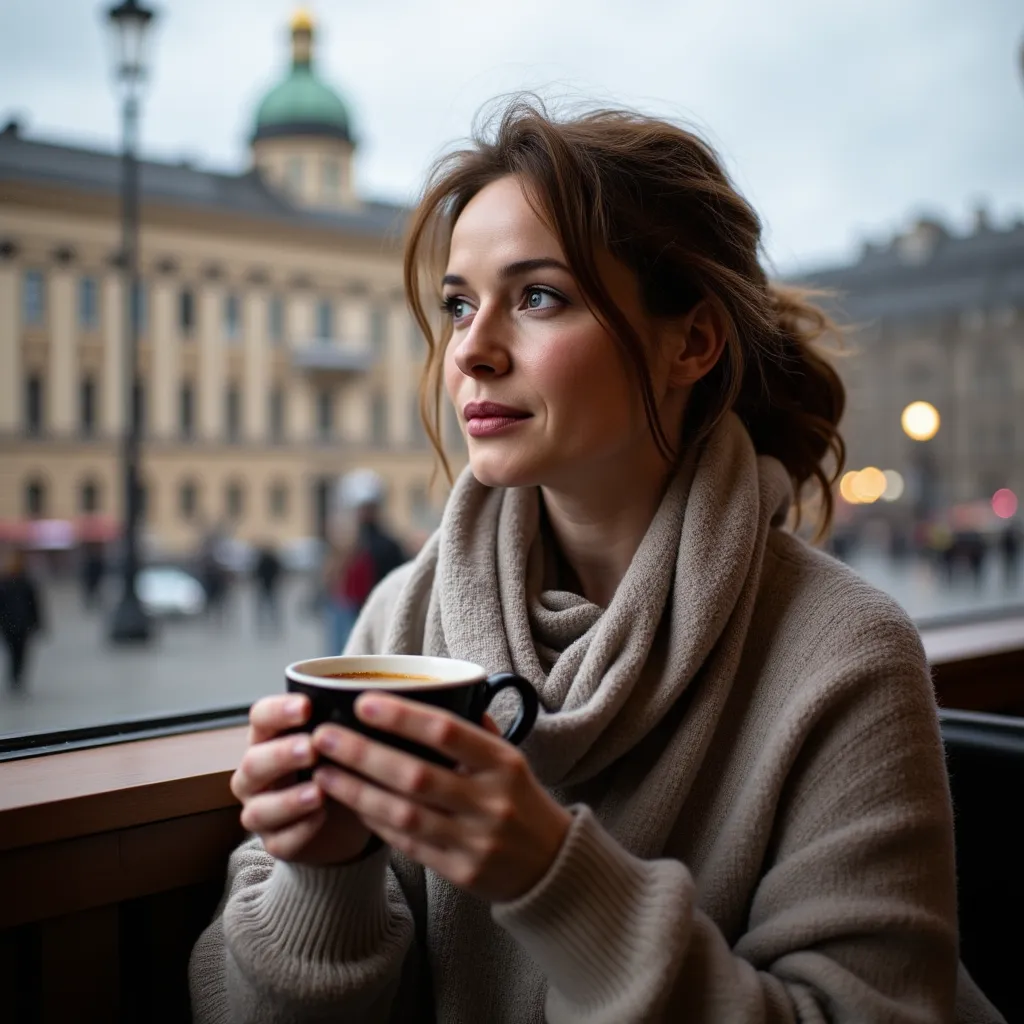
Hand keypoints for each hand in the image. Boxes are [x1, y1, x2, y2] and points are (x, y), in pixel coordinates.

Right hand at [230, 695, 371, 864]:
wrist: (342, 817)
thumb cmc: (338, 764)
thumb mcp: (340, 738)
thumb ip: (342, 720)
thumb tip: (376, 696)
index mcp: (268, 738)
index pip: (260, 718)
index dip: (277, 711)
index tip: (306, 706)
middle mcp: (256, 774)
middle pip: (252, 762)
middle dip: (281, 754)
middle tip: (311, 748)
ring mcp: (261, 810)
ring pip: (257, 809)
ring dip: (288, 800)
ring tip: (320, 791)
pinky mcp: (275, 843)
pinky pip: (279, 841)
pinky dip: (301, 830)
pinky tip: (322, 817)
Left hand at [311, 695, 572, 902]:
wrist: (551, 866)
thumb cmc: (520, 800)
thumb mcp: (510, 760)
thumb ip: (475, 731)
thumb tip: (435, 693)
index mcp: (503, 764)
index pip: (447, 732)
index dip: (402, 717)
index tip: (363, 702)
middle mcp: (490, 801)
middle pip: (416, 775)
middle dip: (364, 754)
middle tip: (324, 736)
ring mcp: (475, 840)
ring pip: (404, 814)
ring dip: (357, 791)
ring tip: (322, 771)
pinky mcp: (460, 872)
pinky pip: (407, 844)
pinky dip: (375, 821)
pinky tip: (350, 802)